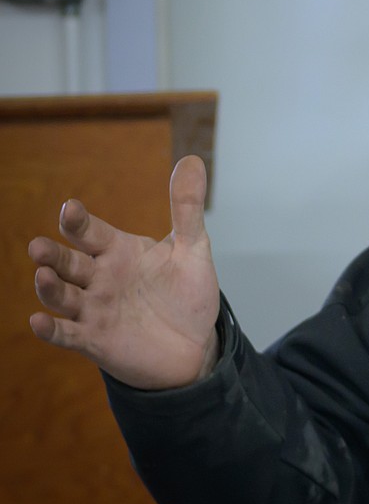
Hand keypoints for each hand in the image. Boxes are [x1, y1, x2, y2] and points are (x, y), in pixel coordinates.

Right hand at [27, 155, 221, 389]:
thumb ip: (187, 208)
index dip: (78, 221)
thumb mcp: (193, 248)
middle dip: (52, 255)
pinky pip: (67, 334)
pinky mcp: (95, 340)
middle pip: (68, 262)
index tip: (70, 209)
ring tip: (43, 275)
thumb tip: (193, 159)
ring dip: (49, 287)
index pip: (90, 232)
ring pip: (62, 296)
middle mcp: (99, 277)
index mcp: (118, 251)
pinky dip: (52, 330)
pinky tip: (38, 323)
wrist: (195, 344)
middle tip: (39, 247)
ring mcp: (94, 309)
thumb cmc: (187, 293)